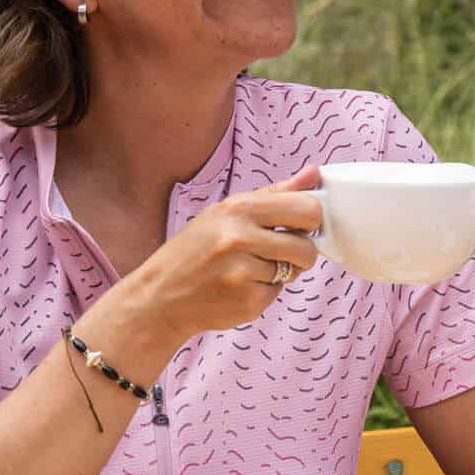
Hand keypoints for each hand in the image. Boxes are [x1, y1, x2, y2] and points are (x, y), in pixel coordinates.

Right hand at [115, 164, 322, 343]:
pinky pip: (277, 293)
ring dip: (280, 273)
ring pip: (293, 271)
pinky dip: (264, 292)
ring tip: (249, 269)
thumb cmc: (195, 250)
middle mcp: (240, 237)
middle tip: (280, 252)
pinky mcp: (247, 301)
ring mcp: (243, 272)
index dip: (310, 220)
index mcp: (238, 209)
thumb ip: (275, 194)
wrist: (159, 295)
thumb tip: (315, 173)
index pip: (307, 208)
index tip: (299, 227)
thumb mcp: (227, 212)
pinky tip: (239, 286)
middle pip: (307, 246)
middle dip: (301, 252)